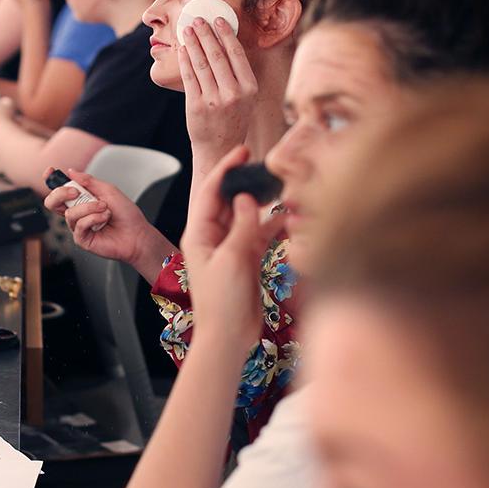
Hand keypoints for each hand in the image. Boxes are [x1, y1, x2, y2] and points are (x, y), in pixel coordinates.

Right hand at [43, 168, 175, 279]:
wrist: (137, 233)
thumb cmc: (125, 214)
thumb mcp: (108, 190)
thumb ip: (88, 181)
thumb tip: (71, 172)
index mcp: (80, 199)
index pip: (59, 190)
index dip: (51, 180)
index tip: (50, 171)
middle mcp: (77, 213)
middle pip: (51, 202)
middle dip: (61, 193)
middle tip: (76, 192)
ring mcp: (78, 226)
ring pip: (69, 213)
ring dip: (89, 207)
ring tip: (105, 209)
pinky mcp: (82, 239)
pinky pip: (79, 225)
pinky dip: (93, 219)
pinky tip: (104, 219)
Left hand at [178, 16, 259, 174]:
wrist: (219, 148)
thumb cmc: (232, 118)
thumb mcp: (246, 98)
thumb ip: (239, 74)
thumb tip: (224, 41)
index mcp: (249, 89)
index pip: (237, 54)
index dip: (226, 34)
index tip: (218, 20)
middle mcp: (233, 93)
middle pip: (217, 55)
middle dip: (206, 34)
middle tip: (198, 19)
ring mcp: (214, 100)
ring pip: (201, 64)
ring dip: (193, 43)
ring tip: (188, 30)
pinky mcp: (196, 106)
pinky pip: (189, 77)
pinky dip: (185, 60)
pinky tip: (183, 49)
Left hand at [179, 146, 286, 357]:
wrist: (228, 337)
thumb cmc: (222, 304)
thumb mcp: (233, 259)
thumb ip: (243, 226)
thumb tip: (248, 198)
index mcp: (199, 234)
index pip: (211, 192)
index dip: (226, 168)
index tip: (243, 150)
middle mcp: (212, 237)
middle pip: (229, 201)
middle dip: (246, 183)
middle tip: (266, 167)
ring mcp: (230, 248)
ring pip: (247, 217)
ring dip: (263, 205)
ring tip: (281, 189)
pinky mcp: (245, 260)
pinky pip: (259, 235)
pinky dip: (273, 227)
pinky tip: (288, 219)